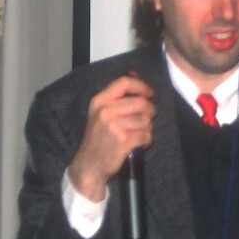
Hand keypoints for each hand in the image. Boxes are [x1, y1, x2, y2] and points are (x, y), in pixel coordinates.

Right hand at [67, 74, 154, 201]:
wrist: (89, 165)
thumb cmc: (97, 138)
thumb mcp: (100, 113)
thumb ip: (116, 96)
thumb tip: (135, 73)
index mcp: (99, 101)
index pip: (124, 83)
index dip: (141, 86)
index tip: (150, 93)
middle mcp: (106, 111)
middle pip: (141, 102)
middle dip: (150, 111)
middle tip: (146, 120)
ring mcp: (114, 126)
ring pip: (146, 120)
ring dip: (148, 128)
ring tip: (139, 134)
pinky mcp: (123, 141)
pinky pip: (146, 135)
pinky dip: (147, 140)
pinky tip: (139, 143)